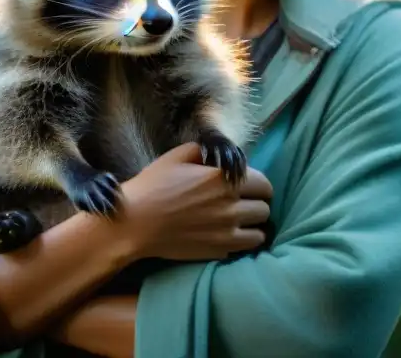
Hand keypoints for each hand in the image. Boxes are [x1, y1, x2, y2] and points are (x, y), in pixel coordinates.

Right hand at [115, 142, 272, 261]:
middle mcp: (231, 206)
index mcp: (224, 180)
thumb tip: (215, 154)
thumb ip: (202, 151)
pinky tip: (233, 234)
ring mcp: (227, 231)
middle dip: (257, 202)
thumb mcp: (176, 157)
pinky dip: (245, 239)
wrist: (136, 222)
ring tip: (242, 220)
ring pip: (261, 229)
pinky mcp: (220, 250)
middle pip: (264, 206)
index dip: (257, 183)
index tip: (248, 185)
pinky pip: (248, 246)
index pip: (263, 183)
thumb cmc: (154, 186)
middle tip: (244, 202)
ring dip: (254, 223)